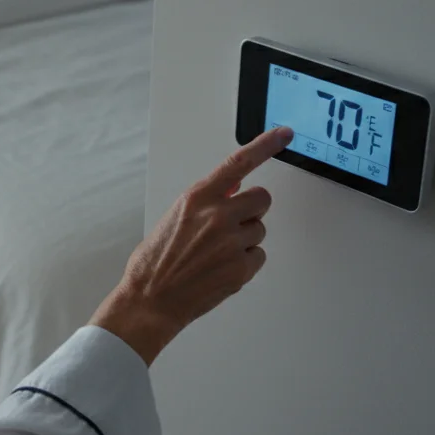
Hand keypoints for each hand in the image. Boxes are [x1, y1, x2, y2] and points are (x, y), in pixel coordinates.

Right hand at [90, 126, 293, 365]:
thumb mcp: (174, 218)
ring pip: (259, 229)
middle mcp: (217, 215)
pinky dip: (245, 262)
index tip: (284, 134)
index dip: (265, 145)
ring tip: (216, 254)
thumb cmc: (155, 263)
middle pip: (261, 200)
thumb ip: (206, 201)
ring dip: (245, 239)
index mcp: (197, 198)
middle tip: (232, 225)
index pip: (238, 163)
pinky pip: (258, 255)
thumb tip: (232, 187)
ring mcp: (231, 241)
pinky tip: (221, 269)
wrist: (150, 300)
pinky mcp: (241, 267)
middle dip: (250, 210)